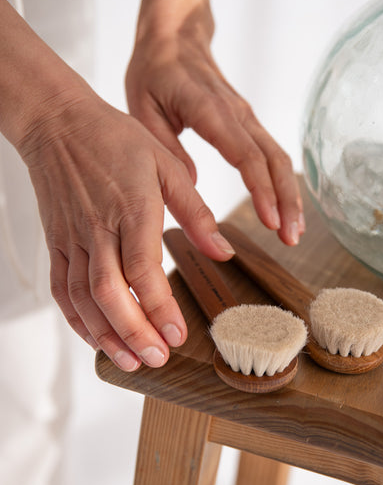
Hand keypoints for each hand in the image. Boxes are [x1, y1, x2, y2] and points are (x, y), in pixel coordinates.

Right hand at [18, 88, 234, 370]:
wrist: (58, 123)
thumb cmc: (115, 140)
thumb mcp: (167, 165)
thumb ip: (196, 212)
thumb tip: (222, 250)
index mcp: (131, 208)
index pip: (142, 269)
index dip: (159, 307)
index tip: (177, 334)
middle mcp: (98, 229)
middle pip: (110, 293)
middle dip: (134, 332)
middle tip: (157, 358)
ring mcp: (74, 239)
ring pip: (84, 299)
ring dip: (107, 335)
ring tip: (132, 361)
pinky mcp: (58, 244)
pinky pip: (62, 290)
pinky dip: (77, 320)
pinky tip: (97, 339)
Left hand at [126, 10, 305, 245]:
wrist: (175, 35)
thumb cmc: (154, 70)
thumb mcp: (143, 107)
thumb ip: (167, 147)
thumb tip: (192, 185)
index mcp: (210, 110)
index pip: (245, 154)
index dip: (260, 189)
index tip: (269, 220)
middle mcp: (237, 113)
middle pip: (273, 160)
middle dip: (286, 200)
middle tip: (291, 238)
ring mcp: (247, 116)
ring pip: (279, 158)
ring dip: (291, 196)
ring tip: (294, 233)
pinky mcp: (249, 122)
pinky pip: (272, 154)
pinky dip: (283, 184)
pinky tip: (285, 210)